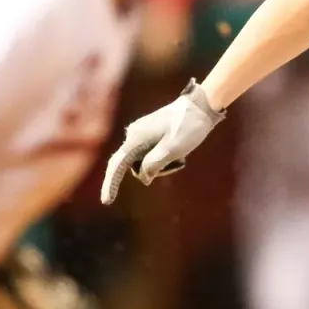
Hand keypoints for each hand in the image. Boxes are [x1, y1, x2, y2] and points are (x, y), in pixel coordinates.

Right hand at [100, 79, 224, 204]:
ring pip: (143, 160)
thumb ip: (153, 165)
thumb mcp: (172, 150)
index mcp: (136, 138)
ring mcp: (141, 131)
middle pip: (133, 165)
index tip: (106, 202)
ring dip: (159, 164)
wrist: (201, 105)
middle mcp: (134, 134)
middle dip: (151, 171)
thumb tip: (143, 177)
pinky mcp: (149, 131)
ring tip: (181, 155)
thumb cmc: (188, 127)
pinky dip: (161, 157)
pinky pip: (149, 152)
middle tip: (178, 163)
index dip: (111, 184)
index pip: (117, 166)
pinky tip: (179, 151)